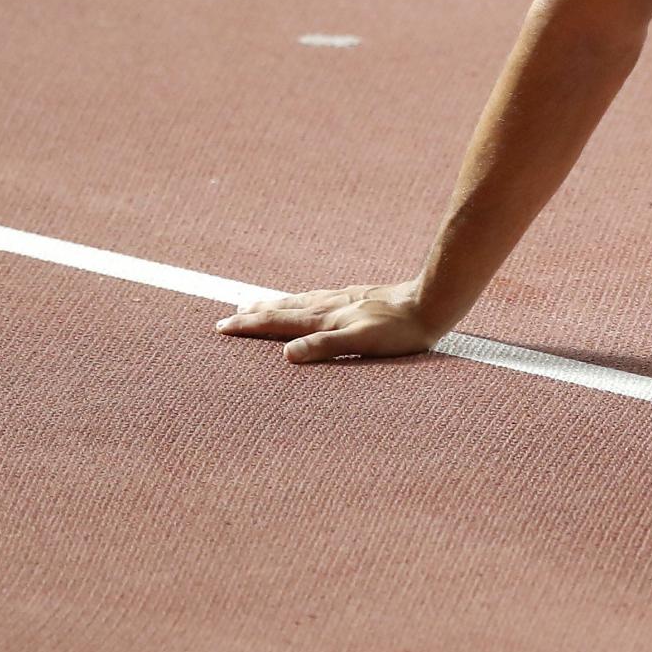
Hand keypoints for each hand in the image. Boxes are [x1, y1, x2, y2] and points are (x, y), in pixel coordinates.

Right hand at [214, 281, 441, 362]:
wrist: (430, 303)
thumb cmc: (399, 330)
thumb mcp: (362, 343)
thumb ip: (325, 347)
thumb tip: (286, 354)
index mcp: (324, 318)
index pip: (277, 321)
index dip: (249, 325)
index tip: (222, 326)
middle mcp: (328, 305)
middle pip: (282, 308)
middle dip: (253, 314)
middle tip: (227, 317)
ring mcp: (341, 299)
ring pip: (298, 301)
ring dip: (273, 305)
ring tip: (256, 305)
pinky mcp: (356, 297)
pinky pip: (316, 299)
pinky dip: (299, 302)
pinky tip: (306, 303)